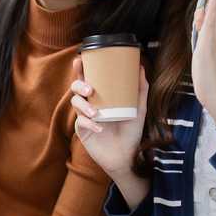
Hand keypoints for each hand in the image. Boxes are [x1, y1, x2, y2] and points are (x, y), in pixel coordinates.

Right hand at [70, 57, 146, 177]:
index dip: (80, 68)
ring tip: (95, 113)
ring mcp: (85, 117)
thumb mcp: (139, 109)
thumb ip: (140, 89)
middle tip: (90, 90)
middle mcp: (90, 104)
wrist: (127, 156)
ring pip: (75, 103)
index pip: (87, 78)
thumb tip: (140, 66)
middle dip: (79, 85)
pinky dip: (89, 123)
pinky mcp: (83, 130)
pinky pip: (81, 122)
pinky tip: (99, 127)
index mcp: (101, 96)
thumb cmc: (131, 131)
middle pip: (75, 88)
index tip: (80, 59)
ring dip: (83, 106)